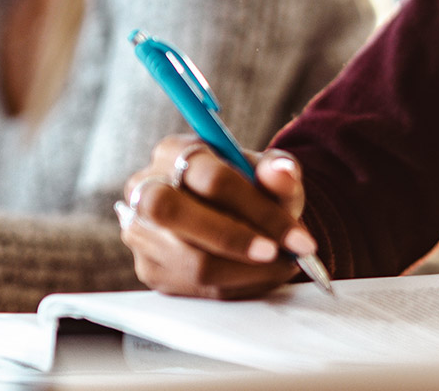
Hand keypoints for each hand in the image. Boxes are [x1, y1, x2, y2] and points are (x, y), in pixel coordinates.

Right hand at [118, 134, 319, 299]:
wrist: (228, 213)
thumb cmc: (246, 187)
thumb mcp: (266, 173)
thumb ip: (278, 171)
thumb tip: (283, 172)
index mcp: (174, 152)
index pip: (212, 180)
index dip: (258, 209)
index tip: (298, 238)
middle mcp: (146, 188)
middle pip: (176, 214)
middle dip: (235, 240)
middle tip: (277, 255)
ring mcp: (141, 231)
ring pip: (190, 261)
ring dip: (245, 270)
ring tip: (279, 266)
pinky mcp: (149, 267)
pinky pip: (195, 287)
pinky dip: (236, 286)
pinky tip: (259, 276)